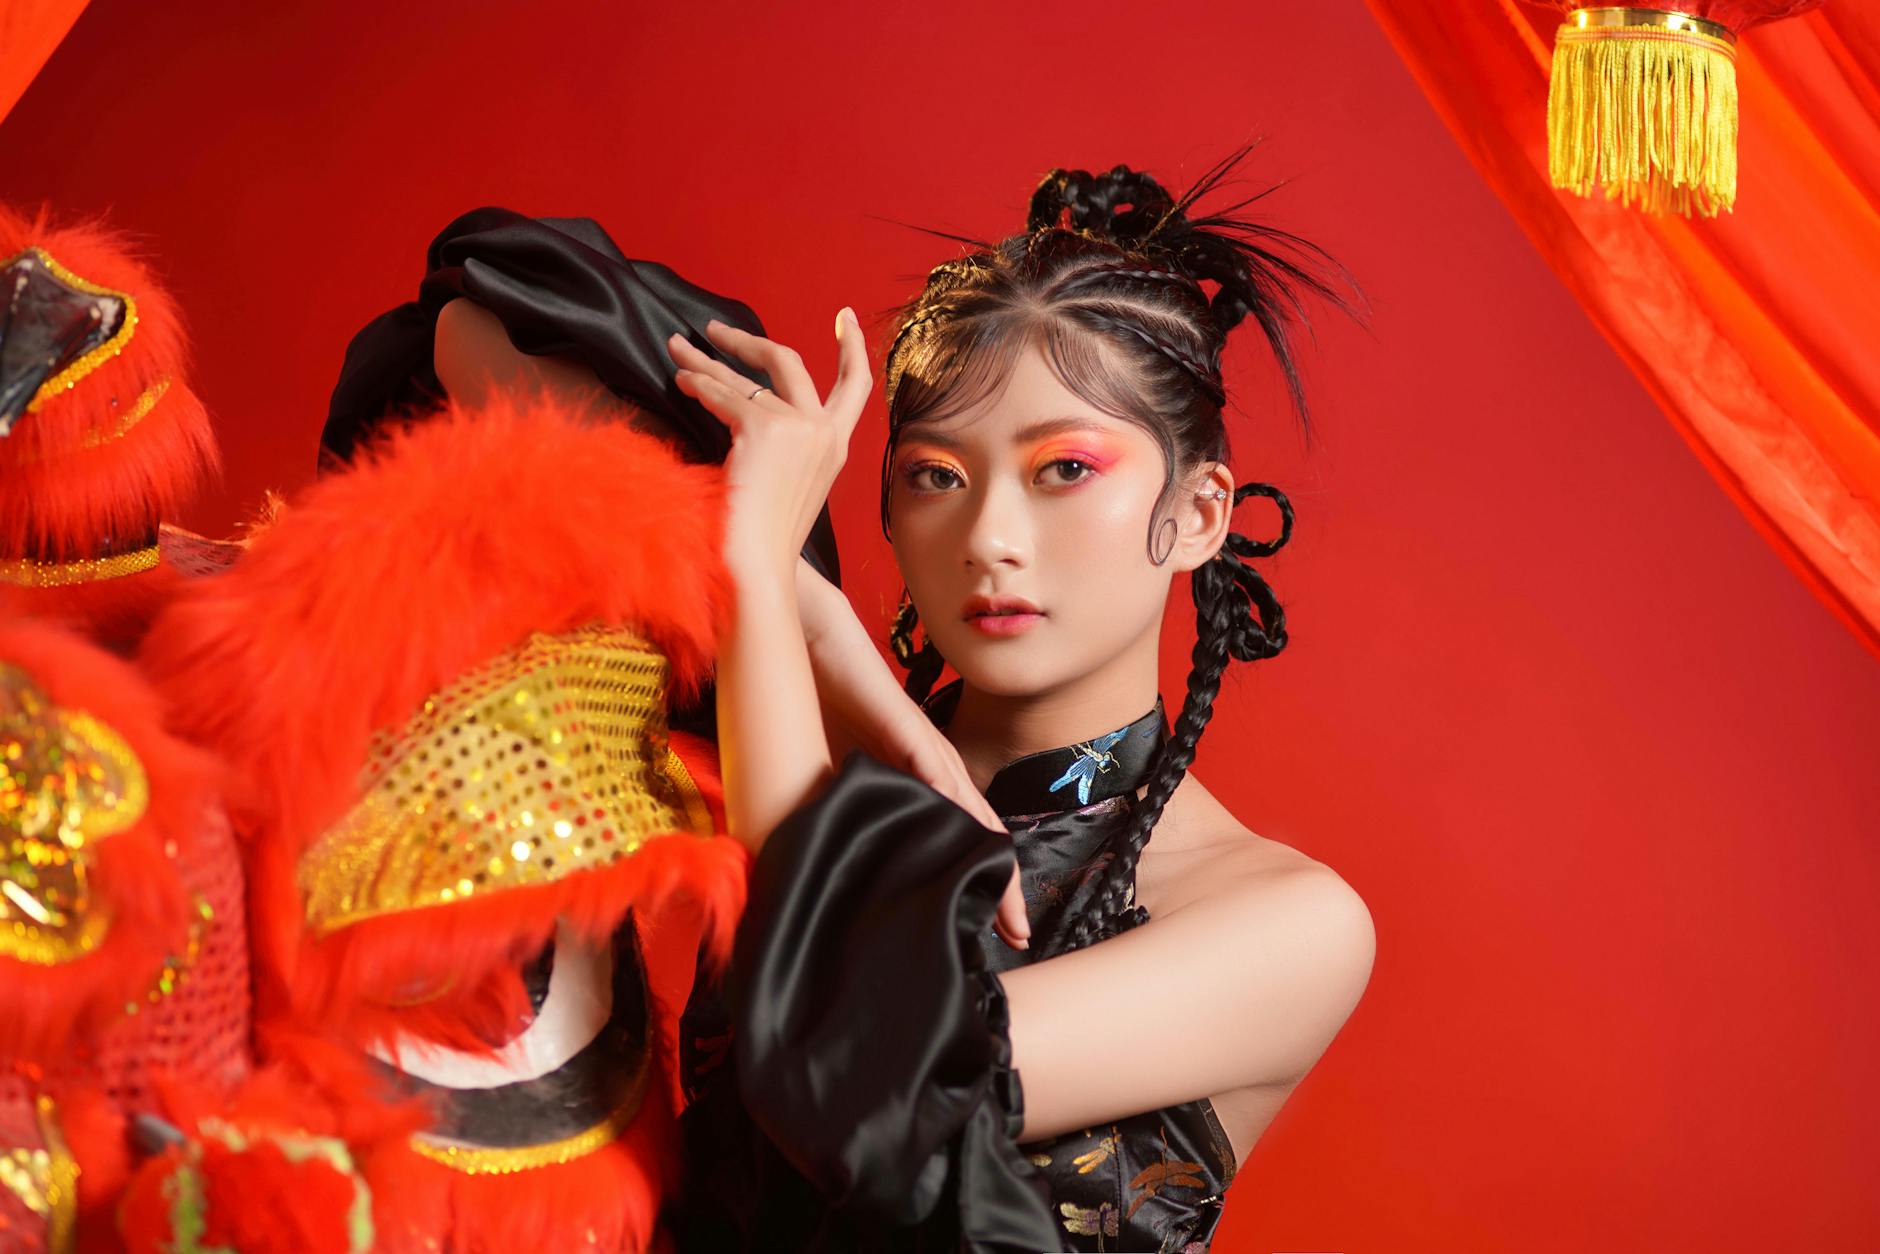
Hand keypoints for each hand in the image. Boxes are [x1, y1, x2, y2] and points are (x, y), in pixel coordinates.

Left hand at [669, 312, 867, 577]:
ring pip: (744, 378)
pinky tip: (681, 381)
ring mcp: (798, 428)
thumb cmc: (762, 539)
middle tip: (715, 329)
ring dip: (705, 360)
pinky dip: (698, 384)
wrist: (755, 563)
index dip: (852, 348)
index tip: (844, 316)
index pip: (857, 387)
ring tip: (677, 348)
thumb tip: (743, 412)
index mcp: (835, 448)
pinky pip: (723, 395)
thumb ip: (783, 447)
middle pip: (791, 362)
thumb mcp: (786, 484)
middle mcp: (824, 432)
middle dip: (748, 341)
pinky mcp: (765, 430)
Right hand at [797, 560, 1029, 949]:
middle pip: (977, 837)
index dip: (977, 886)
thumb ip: (838, 814)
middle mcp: (929, 767)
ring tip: (1012, 914)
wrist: (806, 640)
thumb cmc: (814, 703)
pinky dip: (959, 813)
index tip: (992, 934)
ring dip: (994, 864)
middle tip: (1019, 938)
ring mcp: (922, 747)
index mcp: (913, 781)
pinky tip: (976, 847)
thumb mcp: (824, 778)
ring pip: (970, 815)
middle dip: (1002, 890)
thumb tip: (827, 866)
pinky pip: (940, 777)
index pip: (955, 842)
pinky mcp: (907, 729)